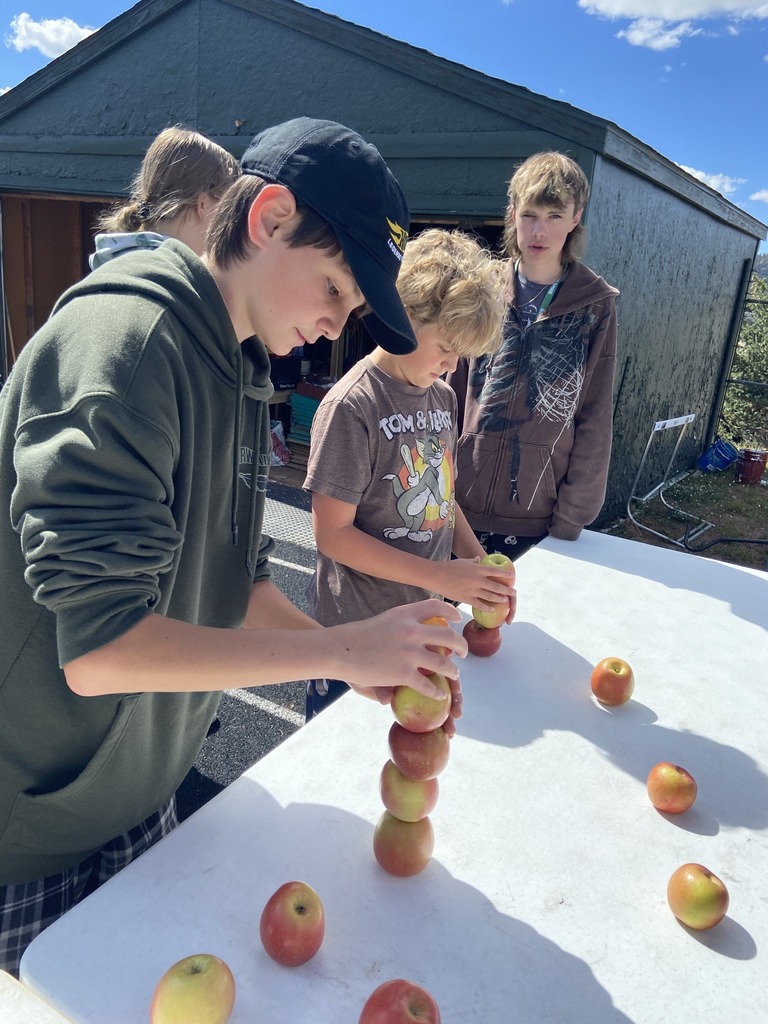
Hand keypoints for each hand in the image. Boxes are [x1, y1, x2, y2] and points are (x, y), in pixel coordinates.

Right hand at [329, 599, 465, 704]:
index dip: (451, 612)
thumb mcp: (384, 620)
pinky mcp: (403, 673)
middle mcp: (412, 631)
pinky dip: (436, 691)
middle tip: (463, 652)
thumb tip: (419, 627)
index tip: (457, 619)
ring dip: (453, 671)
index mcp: (406, 615)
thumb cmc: (358, 635)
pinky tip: (439, 694)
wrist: (340, 649)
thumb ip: (403, 622)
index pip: (436, 607)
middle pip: (449, 636)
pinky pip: (428, 685)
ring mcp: (409, 653)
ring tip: (454, 674)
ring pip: (444, 663)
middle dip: (461, 645)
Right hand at [436, 557, 516, 619]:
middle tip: (513, 592)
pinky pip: (480, 605)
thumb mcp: (463, 561)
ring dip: (500, 599)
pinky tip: (493, 609)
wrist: (436, 576)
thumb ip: (473, 561)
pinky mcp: (466, 598)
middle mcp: (477, 580)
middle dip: (507, 590)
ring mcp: (472, 590)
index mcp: (477, 569)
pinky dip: (488, 607)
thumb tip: (479, 559)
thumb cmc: (448, 567)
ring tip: (505, 600)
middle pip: (496, 586)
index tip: (512, 577)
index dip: (505, 574)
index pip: (495, 572)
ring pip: (490, 596)